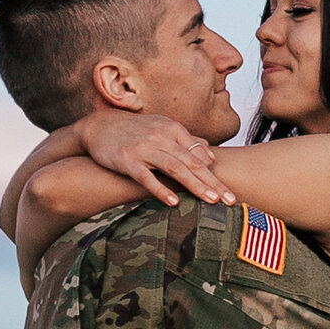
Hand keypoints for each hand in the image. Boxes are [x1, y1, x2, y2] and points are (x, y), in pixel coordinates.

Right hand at [65, 110, 238, 209]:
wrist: (98, 126)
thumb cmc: (134, 131)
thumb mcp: (162, 130)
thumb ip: (186, 141)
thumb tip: (210, 155)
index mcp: (172, 129)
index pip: (199, 155)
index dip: (216, 175)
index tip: (231, 193)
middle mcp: (161, 137)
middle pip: (192, 163)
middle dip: (213, 183)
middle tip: (230, 200)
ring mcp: (144, 149)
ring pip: (174, 168)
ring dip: (194, 185)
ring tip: (211, 201)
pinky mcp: (127, 160)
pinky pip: (146, 177)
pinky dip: (161, 189)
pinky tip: (174, 202)